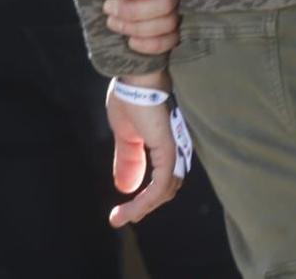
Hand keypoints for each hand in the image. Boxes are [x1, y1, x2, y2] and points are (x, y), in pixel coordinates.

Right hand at [105, 72, 182, 226]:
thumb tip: (126, 187)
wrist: (133, 77)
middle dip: (145, 206)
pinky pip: (161, 184)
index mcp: (166, 143)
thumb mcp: (125, 135)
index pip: (165, 178)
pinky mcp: (168, 148)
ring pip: (165, 189)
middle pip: (168, 187)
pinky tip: (130, 209)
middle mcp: (175, 147)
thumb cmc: (132, 97)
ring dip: (143, 207)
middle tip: (121, 218)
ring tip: (122, 216)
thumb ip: (129, 160)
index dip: (147, 197)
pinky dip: (146, 200)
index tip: (122, 212)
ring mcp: (173, 148)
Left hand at [106, 0, 181, 56]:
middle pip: (168, 2)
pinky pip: (170, 42)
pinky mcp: (178, 30)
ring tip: (113, 22)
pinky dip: (149, 45)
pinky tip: (131, 41)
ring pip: (168, 23)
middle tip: (109, 7)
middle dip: (134, 10)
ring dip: (136, 27)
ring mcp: (182, 8)